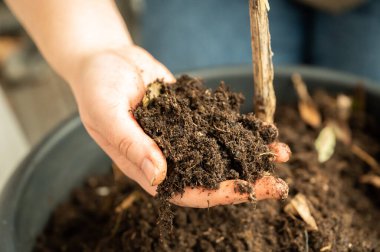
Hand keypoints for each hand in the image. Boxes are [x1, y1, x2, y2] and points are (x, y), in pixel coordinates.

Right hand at [72, 45, 290, 207]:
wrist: (105, 59)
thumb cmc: (97, 87)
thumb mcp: (107, 113)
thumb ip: (132, 144)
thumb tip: (160, 175)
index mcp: (146, 166)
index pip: (185, 191)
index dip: (217, 194)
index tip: (247, 191)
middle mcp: (169, 155)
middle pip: (210, 176)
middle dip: (245, 181)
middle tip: (278, 183)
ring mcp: (182, 136)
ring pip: (220, 151)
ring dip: (250, 154)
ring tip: (282, 153)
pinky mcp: (192, 116)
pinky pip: (218, 124)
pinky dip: (241, 127)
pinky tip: (264, 127)